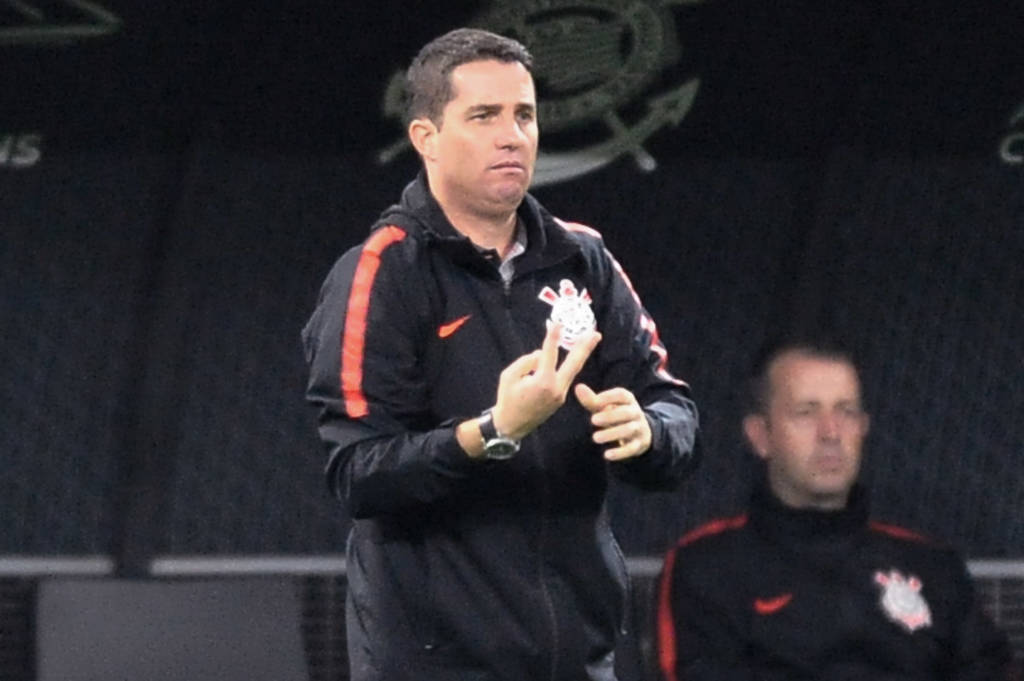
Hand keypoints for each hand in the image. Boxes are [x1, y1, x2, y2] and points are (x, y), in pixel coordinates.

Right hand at [491, 324, 600, 440]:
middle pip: (574, 364)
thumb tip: (542, 355)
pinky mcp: (559, 399)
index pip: (549, 353)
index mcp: (542, 382)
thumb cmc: (507, 399)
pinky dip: (564, 367)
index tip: (557, 323)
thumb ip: (527, 362)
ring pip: (572, 370)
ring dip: (581, 354)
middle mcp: (555, 388)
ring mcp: (560, 395)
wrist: (511, 425)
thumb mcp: (509, 376)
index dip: (553, 337)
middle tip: (596, 334)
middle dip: (585, 347)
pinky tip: (569, 357)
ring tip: (591, 339)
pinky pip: (562, 378)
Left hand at [574, 383, 651, 460]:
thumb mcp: (605, 407)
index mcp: (628, 400)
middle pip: (626, 413)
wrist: (640, 432)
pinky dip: (620, 452)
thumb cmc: (616, 415)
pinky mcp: (639, 444)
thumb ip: (592, 400)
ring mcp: (639, 428)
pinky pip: (631, 448)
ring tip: (595, 438)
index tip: (595, 401)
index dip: (609, 397)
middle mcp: (636, 413)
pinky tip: (607, 455)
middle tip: (593, 420)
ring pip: (628, 430)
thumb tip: (578, 387)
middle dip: (610, 416)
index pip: (621, 395)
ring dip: (612, 434)